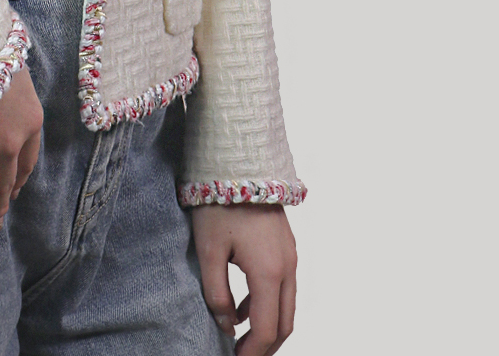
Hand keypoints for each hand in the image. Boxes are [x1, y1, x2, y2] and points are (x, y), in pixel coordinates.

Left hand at [192, 204, 296, 355]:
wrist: (238, 161)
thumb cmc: (219, 203)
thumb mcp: (208, 250)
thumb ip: (216, 292)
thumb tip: (225, 324)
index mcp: (269, 272)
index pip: (266, 328)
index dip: (252, 352)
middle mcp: (287, 266)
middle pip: (284, 322)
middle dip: (265, 346)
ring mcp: (290, 255)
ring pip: (286, 305)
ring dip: (268, 325)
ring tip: (241, 338)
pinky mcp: (284, 245)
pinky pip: (282, 285)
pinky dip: (268, 303)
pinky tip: (243, 308)